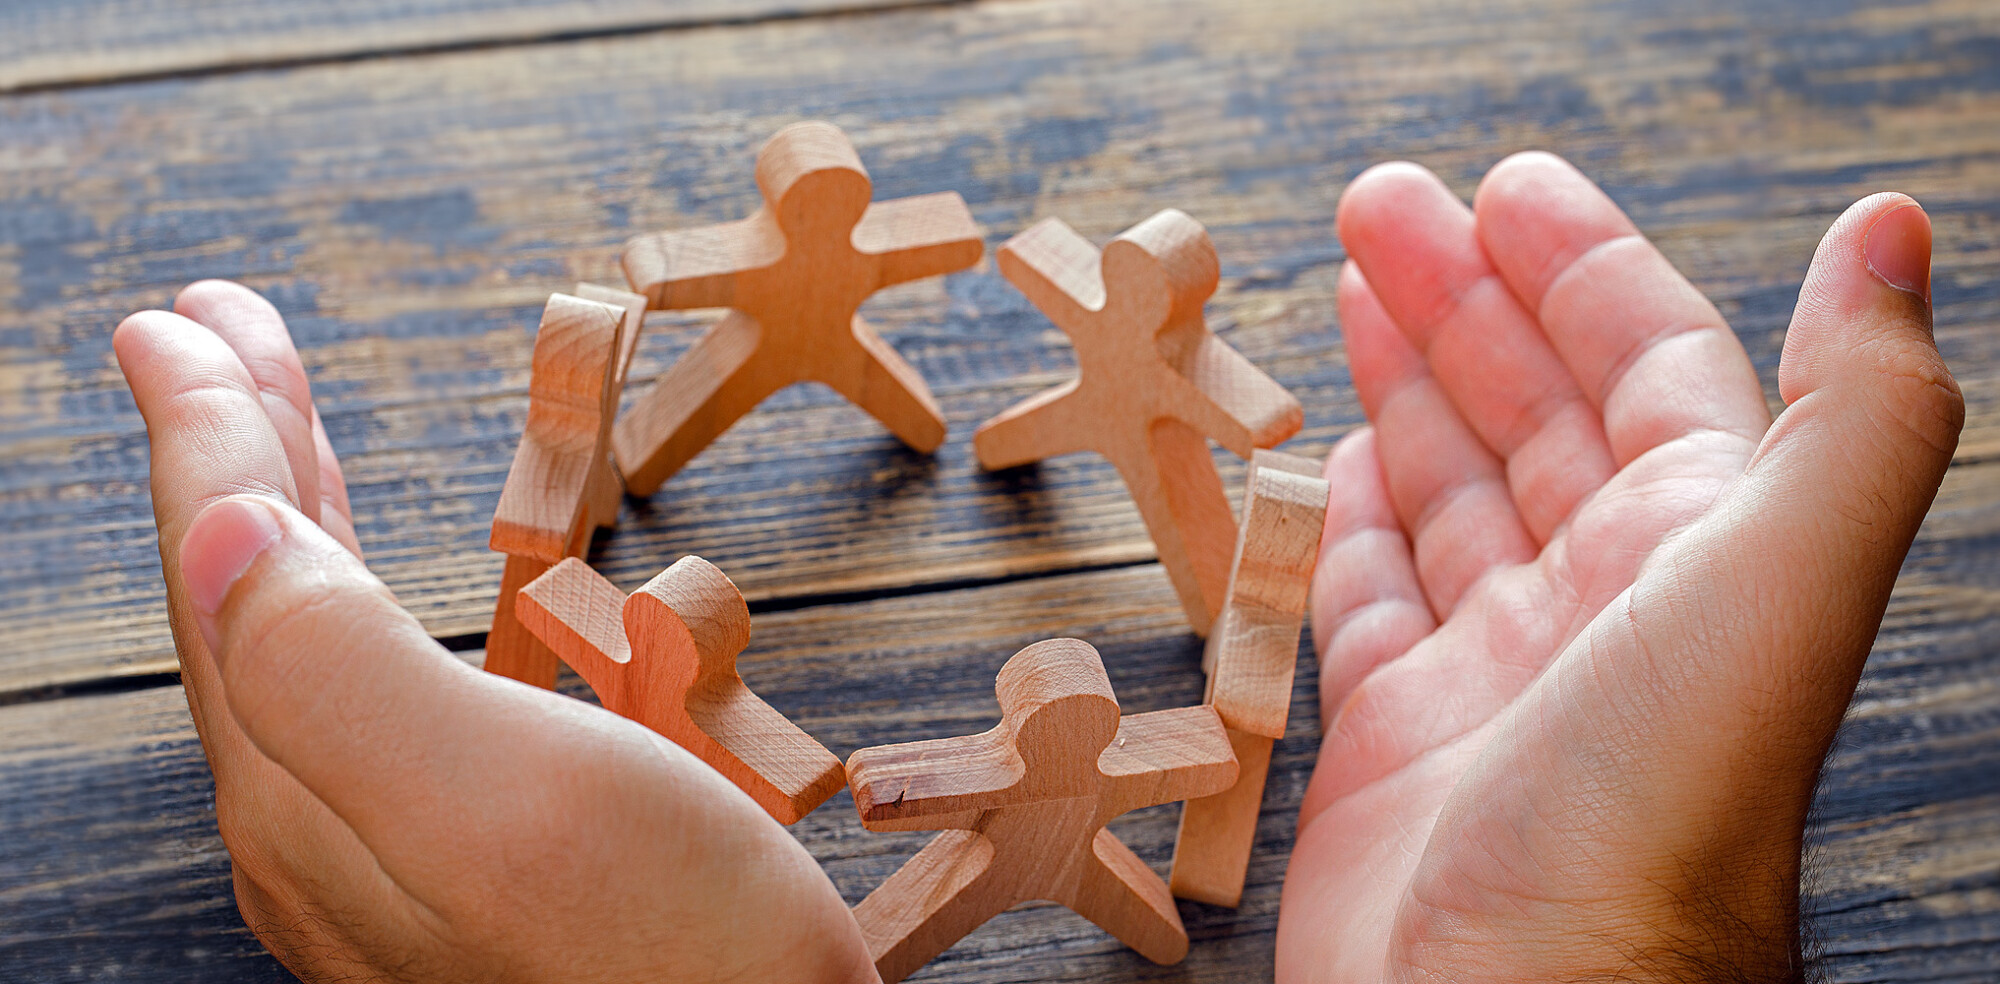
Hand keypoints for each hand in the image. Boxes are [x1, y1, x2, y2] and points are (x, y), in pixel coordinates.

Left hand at [115, 281, 878, 983]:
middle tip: (215, 326)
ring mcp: (383, 846)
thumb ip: (340, 674)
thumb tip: (219, 529)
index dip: (206, 434)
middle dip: (234, 445)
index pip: (226, 572)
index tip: (180, 320)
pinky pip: (368, 684)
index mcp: (311, 790)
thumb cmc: (676, 958)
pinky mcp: (458, 858)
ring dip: (289, 502)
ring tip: (280, 410)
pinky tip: (373, 575)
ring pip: (302, 636)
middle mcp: (320, 821)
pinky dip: (357, 589)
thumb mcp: (505, 803)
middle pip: (247, 594)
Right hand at [1279, 155, 1959, 980]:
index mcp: (1700, 548)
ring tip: (1346, 292)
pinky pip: (1369, 594)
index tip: (1502, 187)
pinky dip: (1349, 516)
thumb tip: (1893, 232)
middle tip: (1379, 206)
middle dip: (1459, 297)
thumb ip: (1851, 405)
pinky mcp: (1397, 739)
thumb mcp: (1778, 577)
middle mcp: (1605, 601)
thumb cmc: (1656, 816)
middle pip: (1532, 409)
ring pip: (1449, 489)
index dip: (1579, 266)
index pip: (1646, 364)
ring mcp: (1498, 670)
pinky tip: (1335, 453)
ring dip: (1403, 383)